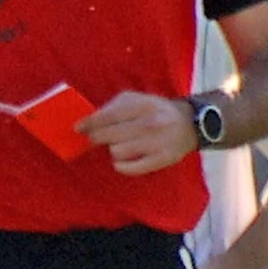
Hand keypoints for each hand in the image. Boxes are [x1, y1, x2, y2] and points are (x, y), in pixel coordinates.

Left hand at [76, 91, 193, 174]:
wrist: (190, 123)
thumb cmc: (153, 110)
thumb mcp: (135, 99)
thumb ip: (112, 107)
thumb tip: (87, 121)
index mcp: (144, 105)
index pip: (110, 115)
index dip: (90, 123)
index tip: (77, 128)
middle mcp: (152, 123)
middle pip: (111, 135)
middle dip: (97, 137)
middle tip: (94, 138)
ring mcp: (159, 142)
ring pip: (118, 151)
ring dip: (112, 149)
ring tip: (117, 145)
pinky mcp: (163, 159)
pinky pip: (133, 168)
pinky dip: (122, 166)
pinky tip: (120, 161)